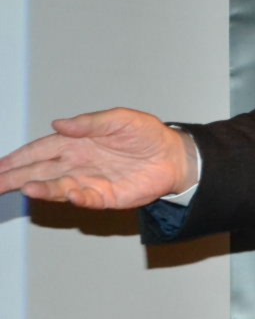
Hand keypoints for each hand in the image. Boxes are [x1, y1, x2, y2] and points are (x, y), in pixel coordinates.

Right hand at [0, 108, 197, 208]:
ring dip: (41, 188)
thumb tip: (59, 124)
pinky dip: (78, 197)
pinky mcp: (106, 196)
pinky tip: (69, 193)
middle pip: (39, 171)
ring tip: (24, 187)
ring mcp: (90, 181)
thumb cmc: (146, 135)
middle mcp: (77, 163)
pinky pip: (88, 199)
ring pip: (58, 187)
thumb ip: (90, 122)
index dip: (17, 157)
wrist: (174, 155)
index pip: (39, 150)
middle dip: (14, 177)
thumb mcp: (120, 119)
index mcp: (75, 142)